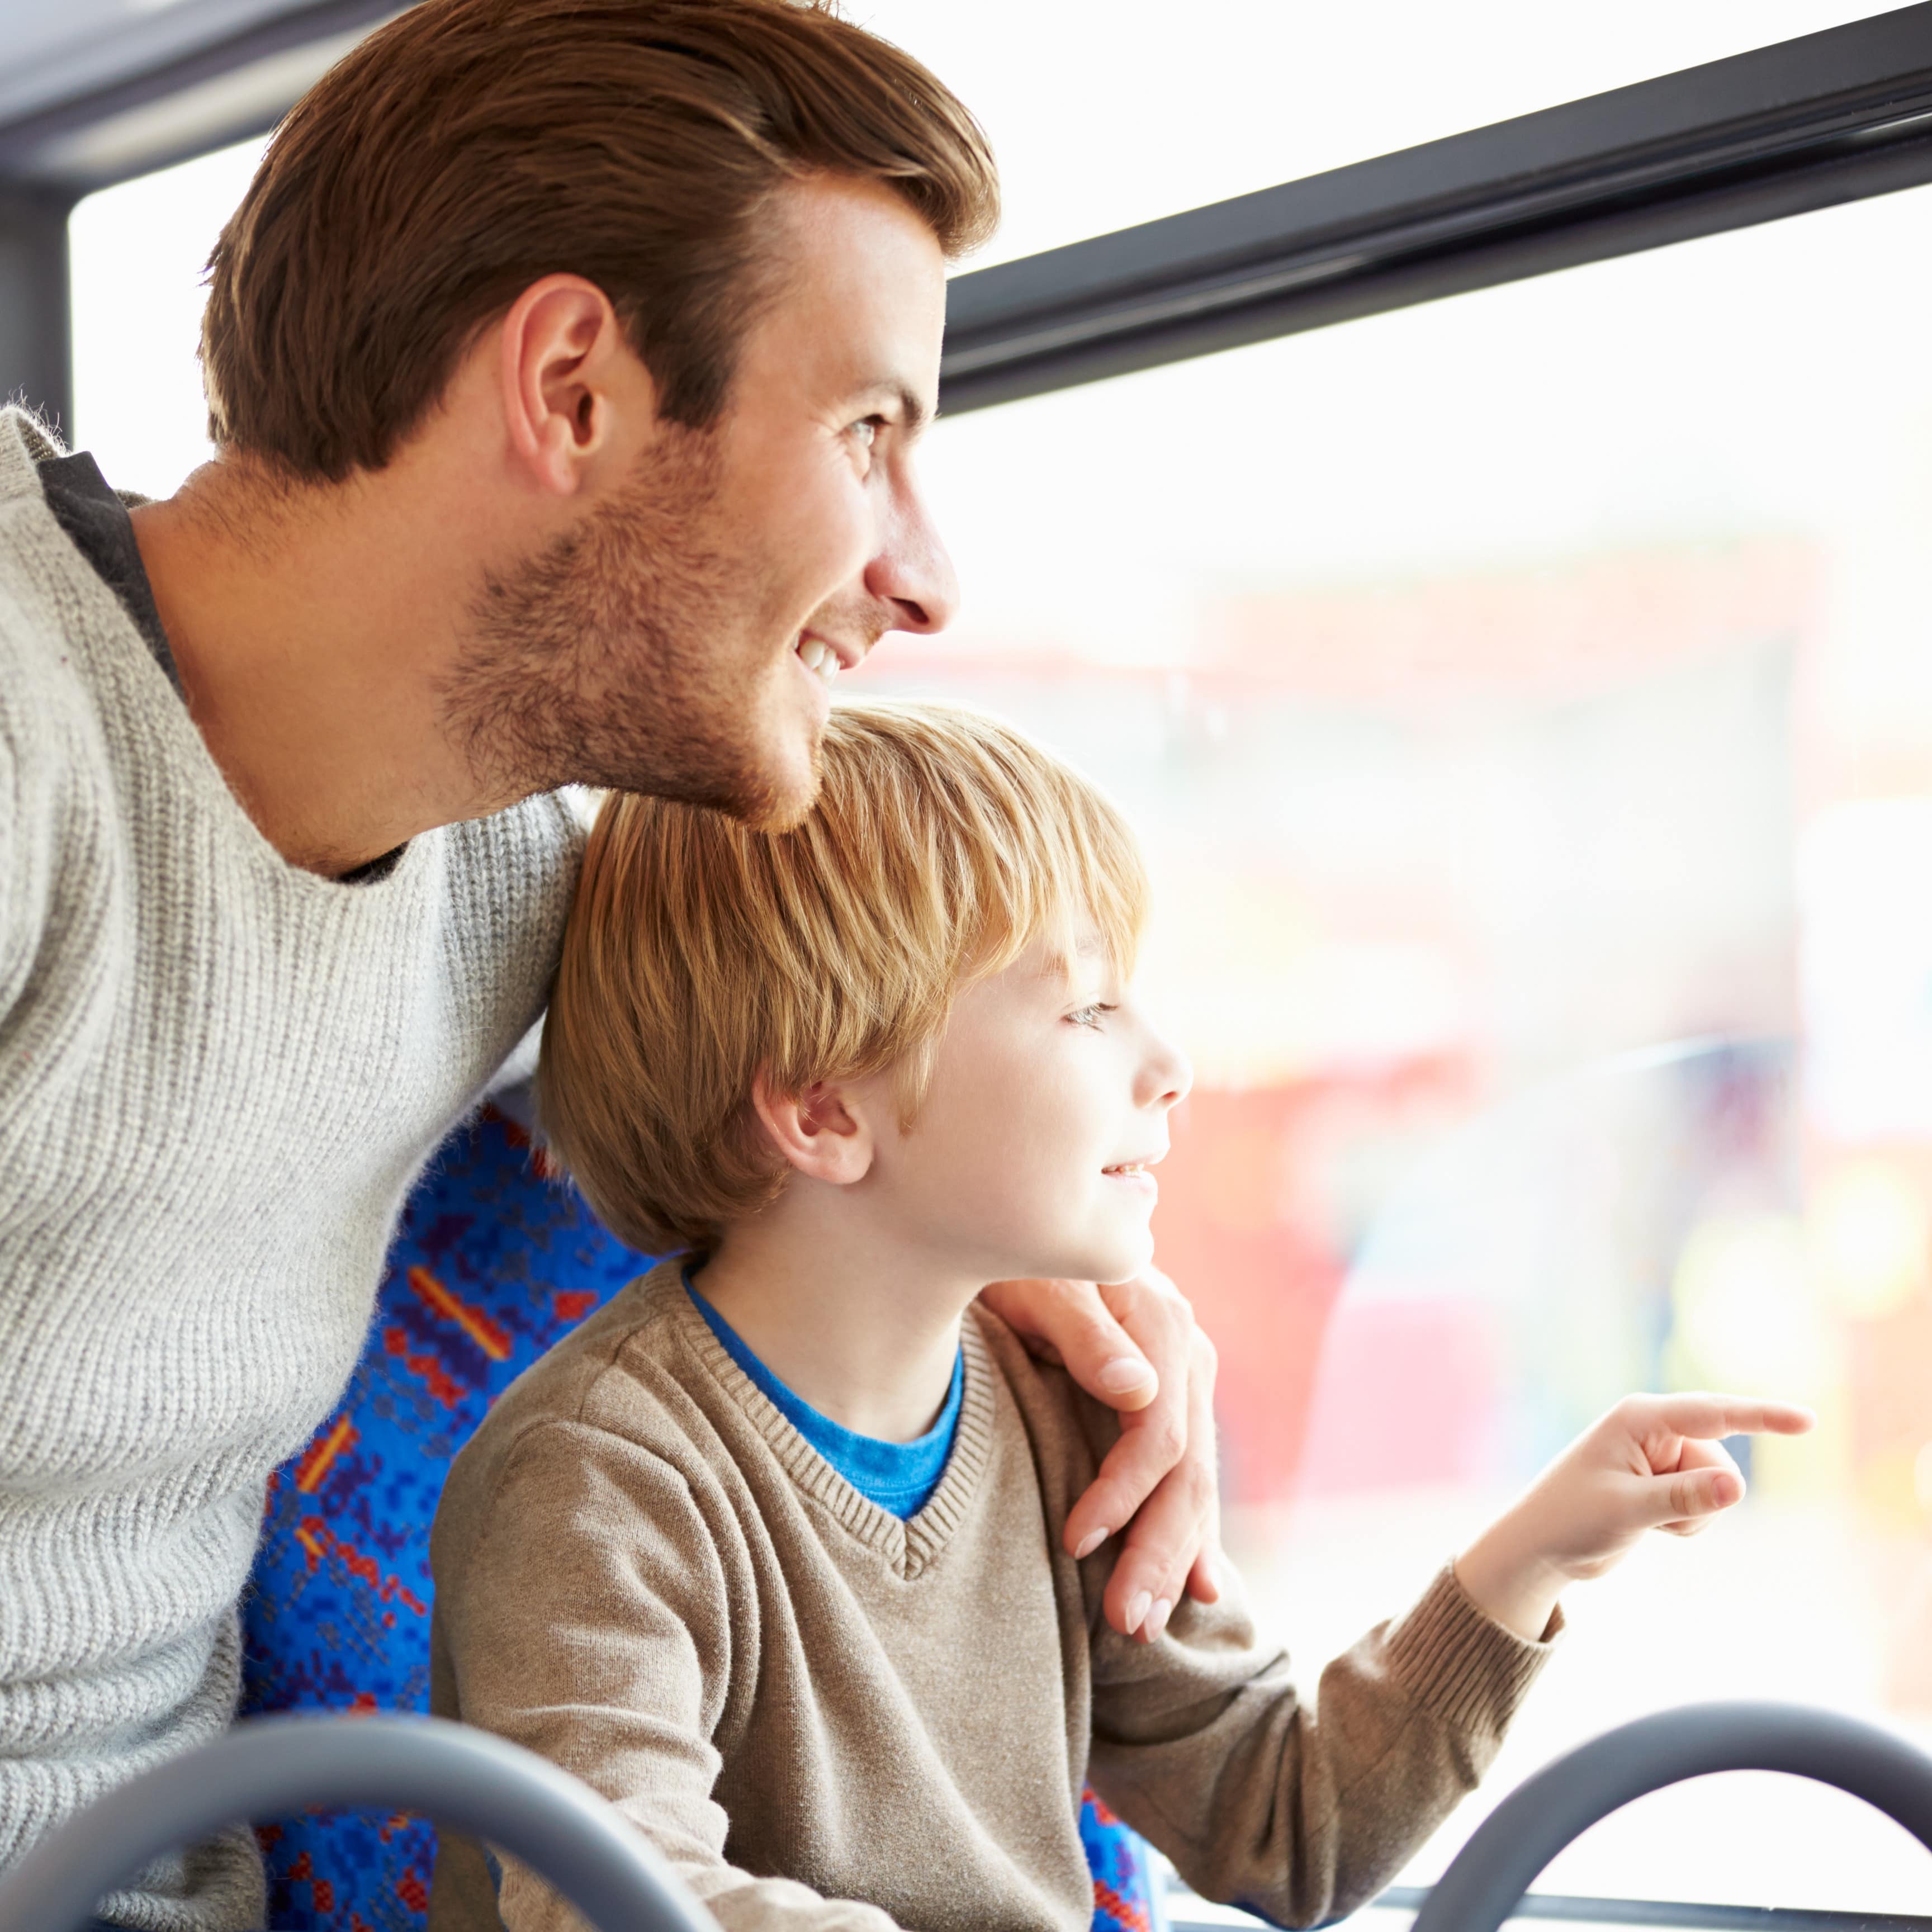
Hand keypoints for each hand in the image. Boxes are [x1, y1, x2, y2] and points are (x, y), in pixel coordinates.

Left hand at [978, 1268, 1223, 1640]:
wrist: (1006, 1222)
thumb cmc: (1010, 1251)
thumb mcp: (1037, 1281)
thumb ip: (1085, 1334)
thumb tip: (1139, 1391)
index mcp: (1161, 1322)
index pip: (1159, 1434)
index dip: (1124, 1495)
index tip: (1075, 1542)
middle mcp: (1185, 1354)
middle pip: (1187, 1470)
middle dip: (1158, 1551)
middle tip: (1127, 1622)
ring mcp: (1184, 1380)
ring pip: (1193, 1483)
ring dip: (1174, 1558)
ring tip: (1145, 1625)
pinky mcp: (1169, 1402)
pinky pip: (1188, 1477)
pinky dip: (1193, 1533)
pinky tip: (1200, 1586)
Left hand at [1455, 1392, 1815, 1641]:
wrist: (1542, 1546)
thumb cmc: (1571, 1519)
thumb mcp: (1628, 1510)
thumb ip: (1684, 1497)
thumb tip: (1738, 1487)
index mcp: (1640, 1419)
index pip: (1713, 1414)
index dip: (1762, 1417)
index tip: (1808, 1421)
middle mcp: (1654, 1430)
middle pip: (1720, 1465)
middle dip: (1701, 1498)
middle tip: (1650, 1512)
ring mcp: (1661, 1457)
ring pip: (1718, 1489)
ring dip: (1692, 1514)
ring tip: (1642, 1517)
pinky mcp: (1664, 1483)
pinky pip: (1705, 1505)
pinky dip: (1686, 1522)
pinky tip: (1647, 1524)